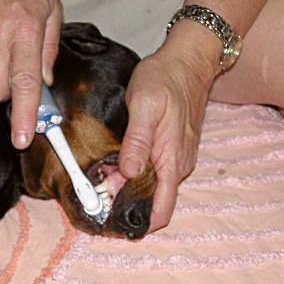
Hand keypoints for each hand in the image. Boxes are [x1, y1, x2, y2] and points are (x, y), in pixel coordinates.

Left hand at [119, 22, 220, 230]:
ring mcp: (177, 156)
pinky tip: (115, 161)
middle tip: (95, 193)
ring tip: (100, 176)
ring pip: (151, 185)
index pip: (161, 210)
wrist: (188, 60)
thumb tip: (128, 173)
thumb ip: (137, 141)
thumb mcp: (145, 106)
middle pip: (152, 200)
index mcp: (172, 161)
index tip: (112, 223)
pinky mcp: (173, 147)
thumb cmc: (166, 79)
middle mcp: (178, 165)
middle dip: (125, 202)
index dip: (138, 223)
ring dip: (127, 186)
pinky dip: (134, 171)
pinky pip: (153, 170)